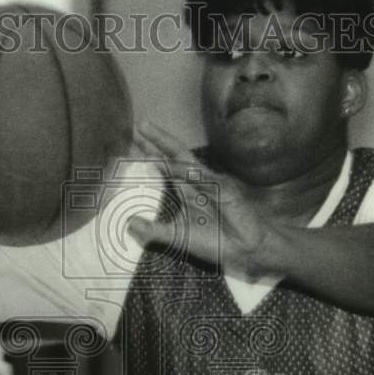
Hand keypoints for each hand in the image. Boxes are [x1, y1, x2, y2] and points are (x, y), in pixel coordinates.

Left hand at [127, 121, 271, 275]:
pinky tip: (173, 165)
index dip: (150, 153)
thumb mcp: (177, 238)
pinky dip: (188, 172)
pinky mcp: (225, 190)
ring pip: (186, 161)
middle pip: (174, 155)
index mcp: (186, 191)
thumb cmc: (215, 242)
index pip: (165, 167)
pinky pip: (204, 178)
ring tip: (148, 133)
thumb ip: (153, 231)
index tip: (133, 141)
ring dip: (167, 147)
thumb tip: (128, 223)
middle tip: (140, 124)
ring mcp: (211, 183)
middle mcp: (197, 183)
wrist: (245, 250)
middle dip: (157, 140)